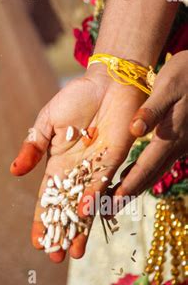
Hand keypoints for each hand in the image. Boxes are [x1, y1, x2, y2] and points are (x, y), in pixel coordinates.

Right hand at [10, 64, 145, 262]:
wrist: (107, 82)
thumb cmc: (75, 98)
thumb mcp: (45, 122)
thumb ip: (32, 147)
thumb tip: (14, 172)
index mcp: (58, 164)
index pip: (49, 199)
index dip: (43, 220)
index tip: (37, 242)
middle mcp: (78, 172)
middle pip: (68, 209)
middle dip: (61, 233)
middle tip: (55, 258)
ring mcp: (96, 168)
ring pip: (86, 205)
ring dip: (80, 228)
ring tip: (73, 252)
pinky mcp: (114, 160)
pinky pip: (101, 183)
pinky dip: (93, 199)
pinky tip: (85, 215)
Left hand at [116, 51, 187, 197]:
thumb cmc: (187, 73)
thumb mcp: (168, 85)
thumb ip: (152, 109)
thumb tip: (136, 129)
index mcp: (171, 136)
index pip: (145, 168)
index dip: (127, 187)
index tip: (110, 203)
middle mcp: (177, 146)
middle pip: (149, 177)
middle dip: (127, 194)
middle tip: (105, 211)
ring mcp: (181, 145)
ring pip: (155, 171)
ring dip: (136, 186)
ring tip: (114, 199)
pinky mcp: (181, 139)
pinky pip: (160, 162)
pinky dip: (144, 172)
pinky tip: (131, 173)